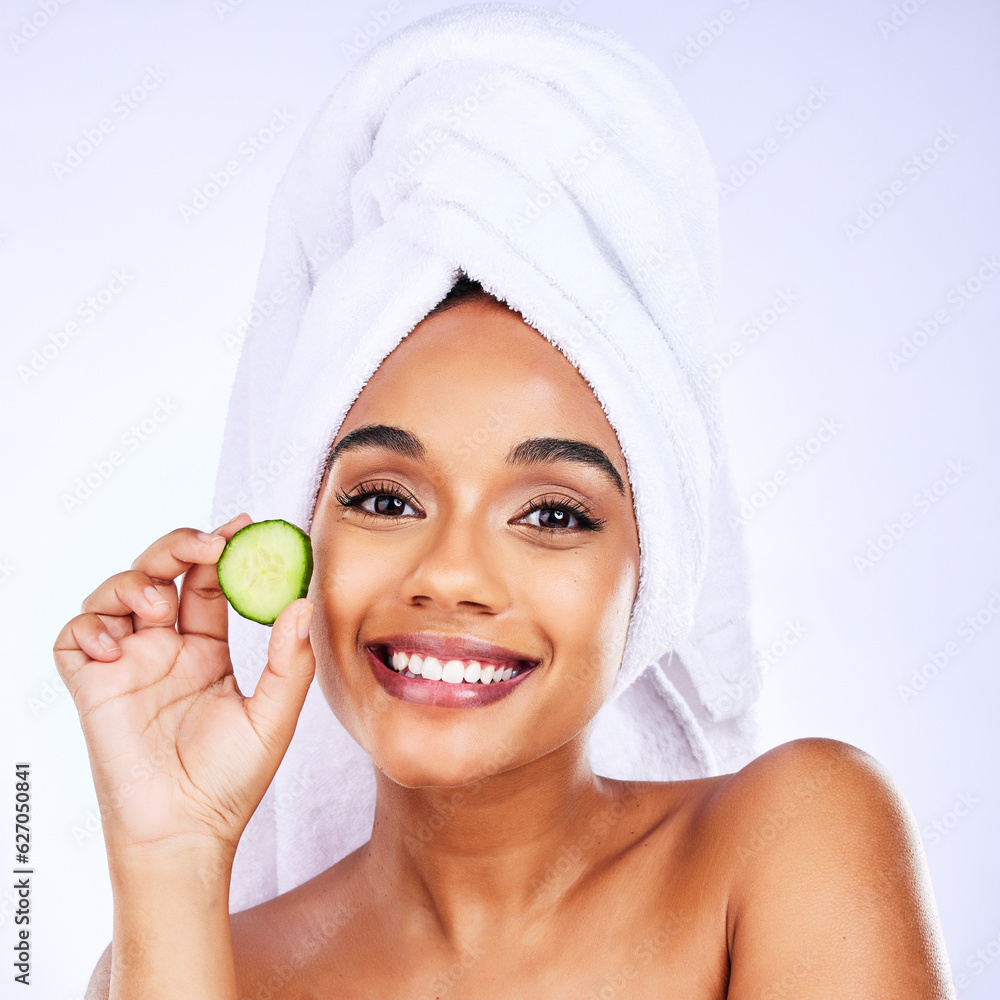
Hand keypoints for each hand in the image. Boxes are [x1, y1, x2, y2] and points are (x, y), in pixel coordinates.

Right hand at [53, 513, 314, 858]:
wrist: (186, 834)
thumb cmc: (231, 782)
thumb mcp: (273, 715)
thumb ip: (289, 660)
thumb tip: (302, 602)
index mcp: (206, 650)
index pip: (207, 583)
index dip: (220, 551)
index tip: (242, 527)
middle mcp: (164, 650)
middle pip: (159, 573)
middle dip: (177, 547)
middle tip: (204, 545)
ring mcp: (127, 666)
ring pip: (115, 593)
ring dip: (134, 583)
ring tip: (159, 608)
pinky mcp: (93, 687)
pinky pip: (74, 637)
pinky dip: (90, 626)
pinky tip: (117, 642)